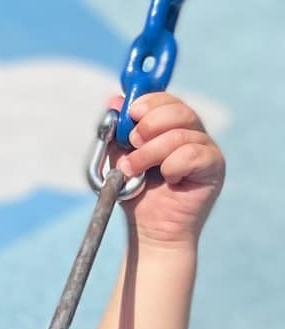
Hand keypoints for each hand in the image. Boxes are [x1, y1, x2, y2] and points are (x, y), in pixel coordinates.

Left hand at [117, 90, 225, 246]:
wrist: (149, 229)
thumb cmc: (135, 193)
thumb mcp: (118, 156)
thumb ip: (117, 131)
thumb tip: (114, 100)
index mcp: (170, 125)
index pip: (166, 99)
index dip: (147, 101)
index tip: (129, 114)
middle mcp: (192, 132)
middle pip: (178, 110)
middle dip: (148, 124)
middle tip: (132, 143)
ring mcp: (206, 148)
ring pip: (180, 135)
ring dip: (149, 152)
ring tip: (133, 170)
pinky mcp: (214, 167)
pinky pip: (193, 155)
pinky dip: (172, 166)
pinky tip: (168, 179)